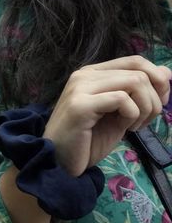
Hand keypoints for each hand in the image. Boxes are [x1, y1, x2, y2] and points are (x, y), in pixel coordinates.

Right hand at [44, 57, 170, 174]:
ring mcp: (80, 88)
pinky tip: (126, 129)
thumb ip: (138, 92)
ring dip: (146, 108)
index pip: (135, 61)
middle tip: (147, 120)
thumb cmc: (89, 139)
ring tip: (135, 126)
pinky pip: (123, 100)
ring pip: (135, 82)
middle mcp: (84, 75)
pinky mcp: (80, 105)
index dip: (158, 79)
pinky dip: (134, 115)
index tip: (161, 102)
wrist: (60, 162)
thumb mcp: (121, 113)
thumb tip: (165, 72)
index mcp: (93, 74)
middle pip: (139, 72)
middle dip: (155, 98)